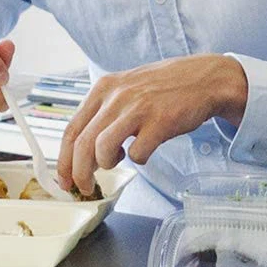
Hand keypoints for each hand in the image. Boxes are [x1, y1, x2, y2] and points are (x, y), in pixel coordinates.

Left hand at [57, 54, 248, 197]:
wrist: (202, 78)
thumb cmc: (161, 89)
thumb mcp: (125, 90)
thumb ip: (103, 113)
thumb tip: (82, 151)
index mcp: (103, 88)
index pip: (71, 129)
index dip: (63, 159)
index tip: (64, 179)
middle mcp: (116, 96)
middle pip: (83, 144)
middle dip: (80, 173)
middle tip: (85, 187)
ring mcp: (138, 108)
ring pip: (103, 148)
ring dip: (106, 165)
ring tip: (117, 161)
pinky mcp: (160, 122)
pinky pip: (138, 153)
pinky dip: (138, 160)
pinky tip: (144, 150)